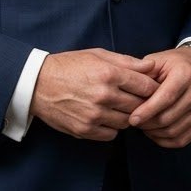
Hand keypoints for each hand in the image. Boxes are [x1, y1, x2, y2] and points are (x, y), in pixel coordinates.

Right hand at [30, 49, 158, 140]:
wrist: (37, 83)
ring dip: (127, 116)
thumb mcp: (98, 55)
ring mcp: (94, 115)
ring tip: (119, 107)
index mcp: (109, 74)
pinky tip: (106, 117)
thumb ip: (127, 61)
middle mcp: (103, 95)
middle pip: (139, 106)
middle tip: (138, 99)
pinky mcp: (84, 130)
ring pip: (126, 122)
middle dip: (142, 103)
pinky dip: (112, 128)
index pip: (145, 86)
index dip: (153, 88)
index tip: (153, 89)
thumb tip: (151, 67)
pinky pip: (111, 135)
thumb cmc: (69, 66)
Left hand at [128, 47, 190, 147]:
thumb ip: (143, 72)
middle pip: (168, 118)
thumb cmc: (177, 64)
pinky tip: (155, 132)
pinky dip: (165, 140)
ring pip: (173, 131)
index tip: (132, 119)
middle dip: (147, 123)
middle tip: (134, 122)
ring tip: (143, 125)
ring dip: (154, 133)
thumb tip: (127, 89)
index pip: (165, 98)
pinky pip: (181, 140)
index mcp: (185, 75)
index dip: (147, 111)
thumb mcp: (159, 60)